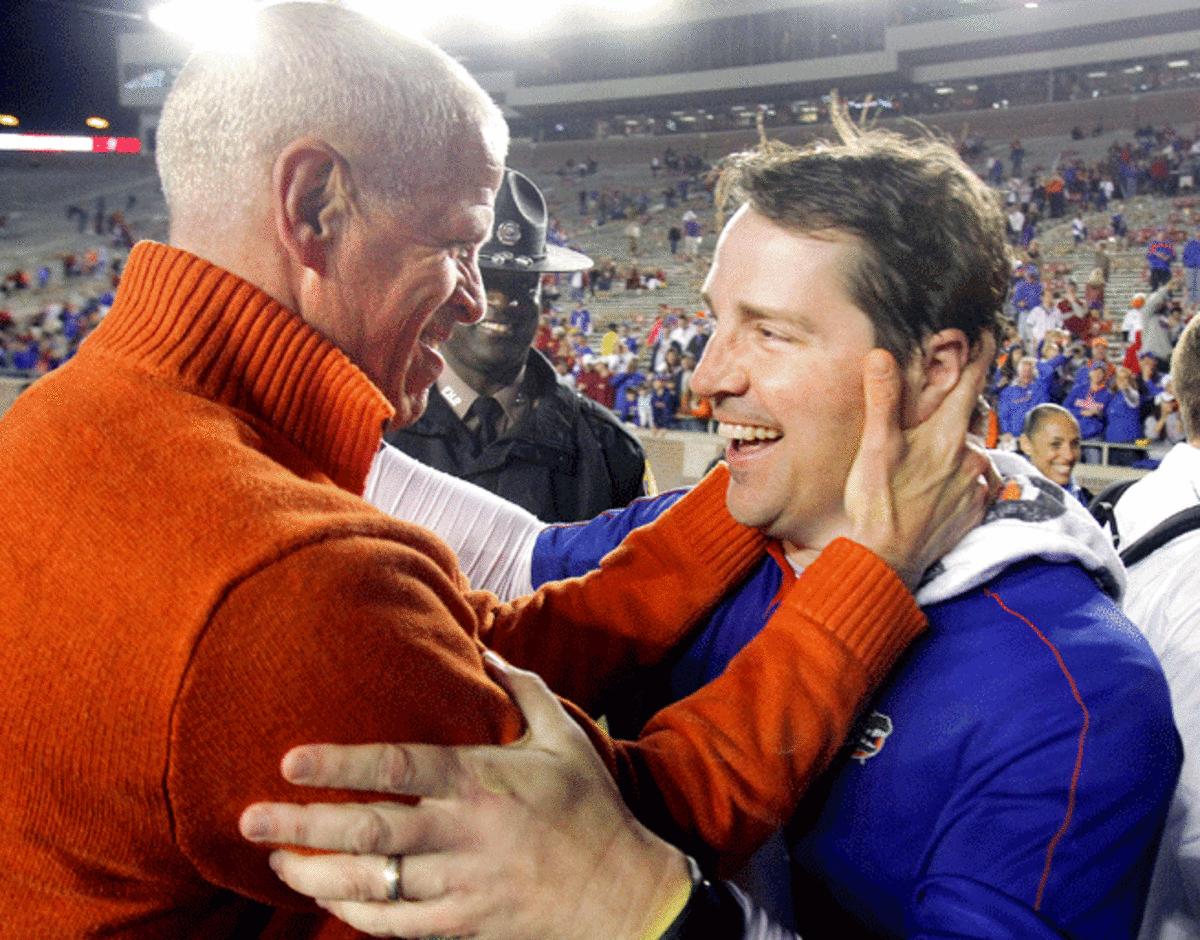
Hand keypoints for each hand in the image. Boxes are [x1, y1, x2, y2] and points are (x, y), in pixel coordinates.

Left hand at [240, 654, 690, 939]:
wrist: (623, 894)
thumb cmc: (591, 809)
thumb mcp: (564, 735)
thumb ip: (520, 689)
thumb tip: (482, 648)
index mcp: (483, 781)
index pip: (399, 768)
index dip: (341, 765)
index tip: (291, 760)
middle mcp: (463, 833)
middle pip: (370, 831)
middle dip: (303, 827)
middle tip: (250, 819)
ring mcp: (461, 884)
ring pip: (372, 885)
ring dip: (316, 875)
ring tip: (275, 861)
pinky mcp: (464, 923)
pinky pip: (396, 925)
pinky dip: (355, 914)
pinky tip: (327, 900)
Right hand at [824, 338, 999, 589]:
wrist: (888, 559)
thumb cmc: (878, 503)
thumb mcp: (874, 447)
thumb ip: (881, 399)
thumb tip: (881, 356)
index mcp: (945, 435)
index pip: (971, 382)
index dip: (980, 354)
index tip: (988, 334)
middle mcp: (969, 456)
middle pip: (968, 418)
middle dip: (955, 408)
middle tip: (932, 410)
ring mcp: (976, 484)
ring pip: (970, 451)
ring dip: (953, 448)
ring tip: (925, 459)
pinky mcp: (975, 510)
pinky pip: (975, 482)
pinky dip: (960, 477)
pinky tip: (936, 486)